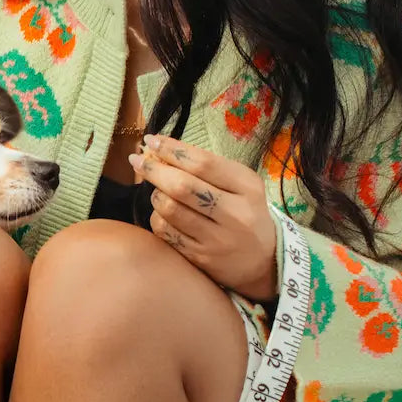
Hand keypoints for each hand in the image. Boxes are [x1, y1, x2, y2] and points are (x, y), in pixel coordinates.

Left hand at [128, 135, 278, 302]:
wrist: (263, 261)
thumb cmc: (245, 213)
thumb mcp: (241, 186)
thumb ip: (209, 168)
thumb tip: (161, 149)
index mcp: (248, 188)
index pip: (203, 163)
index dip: (172, 150)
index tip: (152, 140)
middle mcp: (235, 214)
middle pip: (182, 186)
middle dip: (154, 169)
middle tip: (137, 160)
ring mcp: (217, 239)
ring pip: (170, 209)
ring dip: (155, 195)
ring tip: (158, 190)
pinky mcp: (200, 257)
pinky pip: (166, 232)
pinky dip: (157, 217)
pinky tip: (162, 213)